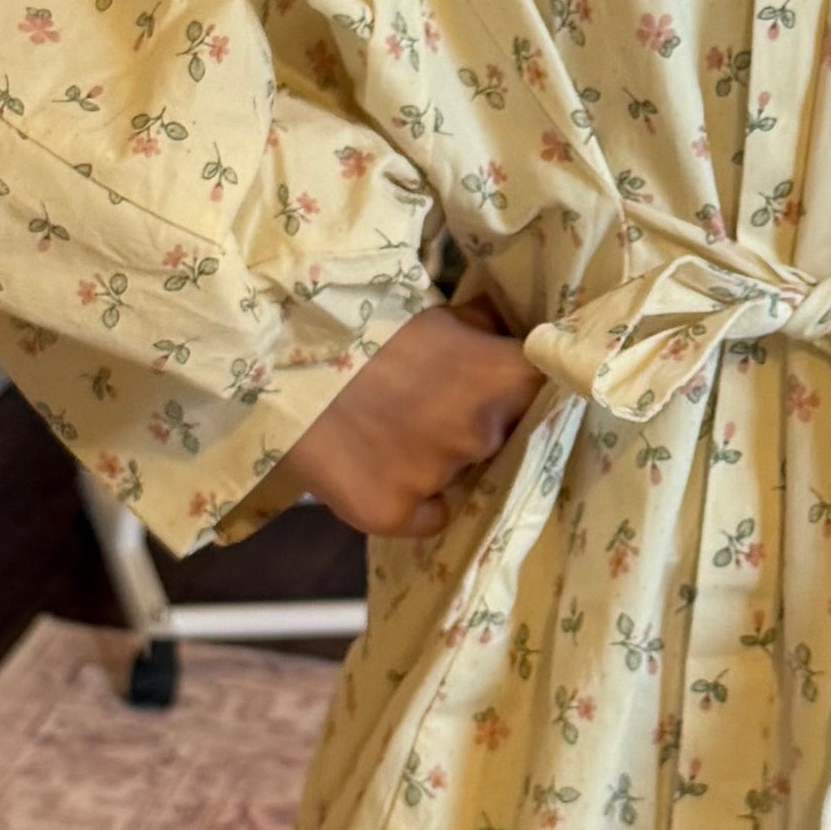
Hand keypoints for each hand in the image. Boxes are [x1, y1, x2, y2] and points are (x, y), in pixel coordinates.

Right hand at [280, 296, 540, 536]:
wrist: (281, 354)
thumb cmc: (362, 325)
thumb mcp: (434, 314)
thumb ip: (481, 331)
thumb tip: (506, 333)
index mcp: (504, 380)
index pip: (549, 400)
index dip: (527, 399)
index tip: (509, 397)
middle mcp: (482, 433)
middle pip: (500, 443)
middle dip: (474, 428)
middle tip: (430, 407)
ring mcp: (438, 477)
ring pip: (458, 478)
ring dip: (437, 460)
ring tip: (390, 429)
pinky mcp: (392, 512)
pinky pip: (426, 515)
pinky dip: (411, 501)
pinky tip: (379, 468)